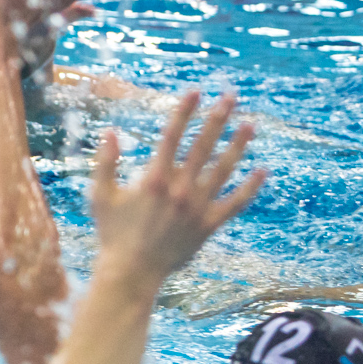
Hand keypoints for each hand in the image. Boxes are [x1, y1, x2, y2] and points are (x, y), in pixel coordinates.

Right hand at [90, 91, 265, 283]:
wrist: (132, 272)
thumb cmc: (112, 233)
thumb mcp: (100, 196)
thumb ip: (105, 163)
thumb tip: (110, 132)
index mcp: (153, 179)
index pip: (172, 136)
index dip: (184, 112)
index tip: (195, 91)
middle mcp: (179, 189)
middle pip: (202, 146)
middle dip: (217, 118)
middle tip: (231, 96)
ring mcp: (197, 207)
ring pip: (224, 169)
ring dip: (238, 145)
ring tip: (250, 124)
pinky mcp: (208, 225)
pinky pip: (235, 203)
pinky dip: (250, 187)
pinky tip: (262, 170)